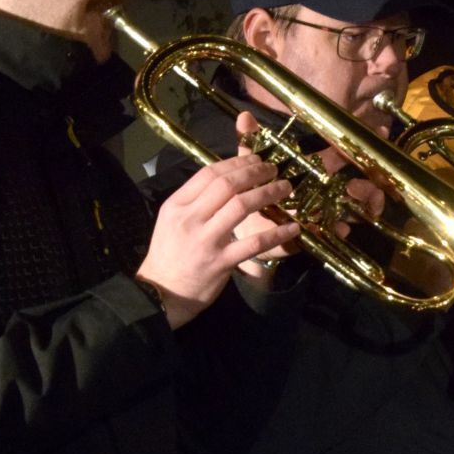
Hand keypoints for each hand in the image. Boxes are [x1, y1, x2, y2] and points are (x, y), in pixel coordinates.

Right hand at [138, 133, 296, 327]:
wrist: (162, 293)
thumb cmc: (169, 254)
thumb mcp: (172, 221)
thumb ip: (195, 201)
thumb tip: (225, 180)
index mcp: (177, 205)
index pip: (208, 174)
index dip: (236, 163)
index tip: (255, 159)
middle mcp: (190, 219)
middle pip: (227, 185)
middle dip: (255, 173)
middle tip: (273, 169)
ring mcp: (206, 240)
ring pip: (241, 207)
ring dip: (268, 193)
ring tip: (284, 188)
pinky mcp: (221, 262)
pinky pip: (254, 243)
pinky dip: (276, 234)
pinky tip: (292, 228)